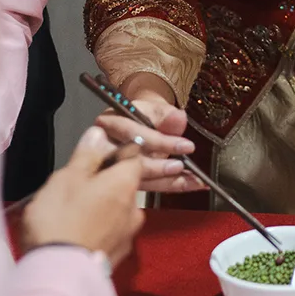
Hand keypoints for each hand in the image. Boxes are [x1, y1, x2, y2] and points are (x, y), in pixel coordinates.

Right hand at [23, 125, 145, 266]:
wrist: (58, 276)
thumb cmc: (60, 220)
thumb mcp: (66, 179)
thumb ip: (86, 156)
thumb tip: (100, 133)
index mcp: (125, 184)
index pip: (135, 157)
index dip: (119, 152)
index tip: (98, 155)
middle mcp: (135, 209)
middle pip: (125, 185)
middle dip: (106, 182)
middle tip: (76, 186)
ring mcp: (128, 235)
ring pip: (118, 210)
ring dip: (103, 206)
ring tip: (73, 212)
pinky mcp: (118, 256)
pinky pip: (111, 232)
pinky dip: (99, 228)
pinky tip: (78, 232)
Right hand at [94, 73, 206, 193]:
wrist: (138, 124)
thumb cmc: (145, 116)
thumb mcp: (155, 108)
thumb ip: (166, 114)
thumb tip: (178, 118)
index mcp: (108, 123)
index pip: (132, 133)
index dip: (160, 141)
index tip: (186, 146)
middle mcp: (103, 146)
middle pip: (130, 160)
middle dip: (159, 166)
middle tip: (181, 166)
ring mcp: (110, 166)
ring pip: (137, 179)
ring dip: (166, 181)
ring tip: (191, 180)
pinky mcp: (120, 182)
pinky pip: (146, 187)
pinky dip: (169, 185)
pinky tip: (188, 185)